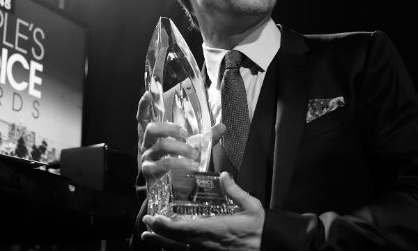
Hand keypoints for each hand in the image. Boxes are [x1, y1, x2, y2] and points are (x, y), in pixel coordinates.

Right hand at [137, 91, 199, 185]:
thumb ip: (205, 138)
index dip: (143, 106)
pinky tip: (191, 167)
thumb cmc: (176, 165)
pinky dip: (180, 164)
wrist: (167, 190)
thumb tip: (222, 126)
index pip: (143, 118)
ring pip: (162, 146)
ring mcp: (147, 158)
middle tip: (186, 135)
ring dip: (181, 148)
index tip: (148, 94)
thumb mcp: (189, 149)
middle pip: (152, 128)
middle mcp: (146, 145)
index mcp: (152, 137)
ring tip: (195, 156)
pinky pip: (164, 164)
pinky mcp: (149, 172)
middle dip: (171, 129)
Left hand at [141, 172, 264, 250]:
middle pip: (177, 241)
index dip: (166, 226)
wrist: (271, 246)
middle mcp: (208, 245)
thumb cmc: (260, 228)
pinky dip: (176, 250)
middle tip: (146, 223)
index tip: (154, 218)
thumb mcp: (252, 206)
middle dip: (159, 232)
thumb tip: (224, 175)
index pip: (185, 230)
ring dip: (163, 243)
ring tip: (149, 236)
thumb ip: (236, 191)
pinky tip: (169, 246)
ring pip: (180, 250)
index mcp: (216, 230)